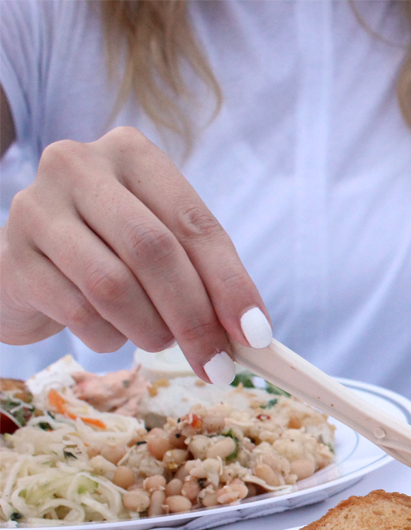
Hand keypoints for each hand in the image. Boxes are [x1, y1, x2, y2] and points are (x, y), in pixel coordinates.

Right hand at [0, 127, 271, 381]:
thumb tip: (252, 331)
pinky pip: (77, 312)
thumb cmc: (109, 252)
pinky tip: (109, 333)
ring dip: (150, 330)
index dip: (230, 282)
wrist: (25, 266)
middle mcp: (80, 165)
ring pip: (113, 284)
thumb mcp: (161, 247)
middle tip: (216, 364)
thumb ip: (204, 277)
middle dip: (194, 317)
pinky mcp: (11, 255)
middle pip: (154, 250)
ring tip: (157, 341)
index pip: (195, 223)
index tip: (256, 334)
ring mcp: (37, 207)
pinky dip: (107, 337)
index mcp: (132, 154)